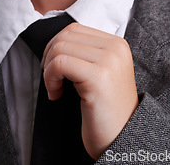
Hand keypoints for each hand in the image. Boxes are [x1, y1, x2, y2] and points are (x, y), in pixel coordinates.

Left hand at [41, 23, 138, 159]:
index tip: (54, 68)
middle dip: (49, 57)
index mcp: (116, 44)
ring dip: (49, 70)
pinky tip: (57, 94)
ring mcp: (109, 61)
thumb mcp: (99, 71)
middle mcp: (115, 48)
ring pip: (60, 48)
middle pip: (65, 36)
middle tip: (52, 80)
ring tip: (56, 89)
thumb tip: (55, 42)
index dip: (56, 46)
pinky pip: (60, 64)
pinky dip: (50, 79)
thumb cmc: (105, 110)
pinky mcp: (99, 77)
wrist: (121, 140)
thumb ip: (84, 52)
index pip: (74, 29)